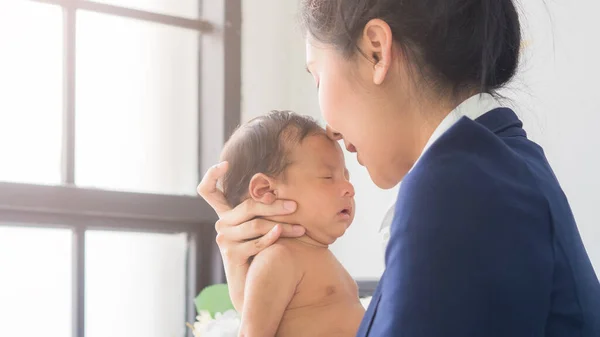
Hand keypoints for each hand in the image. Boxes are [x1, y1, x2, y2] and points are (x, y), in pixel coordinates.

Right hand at [197, 162, 304, 308]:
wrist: (255, 283)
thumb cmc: (263, 249)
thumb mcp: (261, 226)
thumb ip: (263, 209)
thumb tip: (274, 191)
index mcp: (226, 214)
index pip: (207, 191)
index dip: (211, 176)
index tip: (225, 164)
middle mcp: (221, 225)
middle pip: (247, 206)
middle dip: (274, 205)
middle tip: (295, 206)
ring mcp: (224, 240)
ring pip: (256, 225)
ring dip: (282, 224)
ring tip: (301, 228)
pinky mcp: (231, 254)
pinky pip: (256, 242)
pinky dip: (272, 237)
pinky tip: (283, 233)